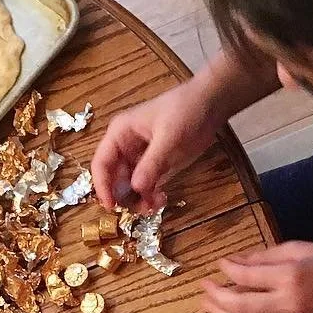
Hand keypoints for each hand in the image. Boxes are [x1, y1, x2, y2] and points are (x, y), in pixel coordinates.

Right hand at [91, 80, 224, 210]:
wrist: (212, 103)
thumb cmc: (186, 111)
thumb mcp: (168, 138)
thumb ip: (152, 163)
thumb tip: (136, 188)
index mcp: (120, 133)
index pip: (101, 163)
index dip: (102, 186)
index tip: (111, 207)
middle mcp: (126, 145)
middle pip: (115, 178)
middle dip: (124, 196)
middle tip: (140, 210)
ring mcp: (141, 156)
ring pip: (131, 184)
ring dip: (139, 198)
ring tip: (156, 205)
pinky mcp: (157, 163)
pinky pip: (147, 184)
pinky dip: (151, 194)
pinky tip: (162, 199)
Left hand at [201, 243, 312, 312]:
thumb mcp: (299, 248)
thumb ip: (265, 256)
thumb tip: (236, 261)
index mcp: (289, 276)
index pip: (247, 275)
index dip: (228, 269)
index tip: (219, 263)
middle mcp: (286, 301)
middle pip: (240, 304)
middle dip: (217, 296)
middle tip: (204, 286)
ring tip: (206, 304)